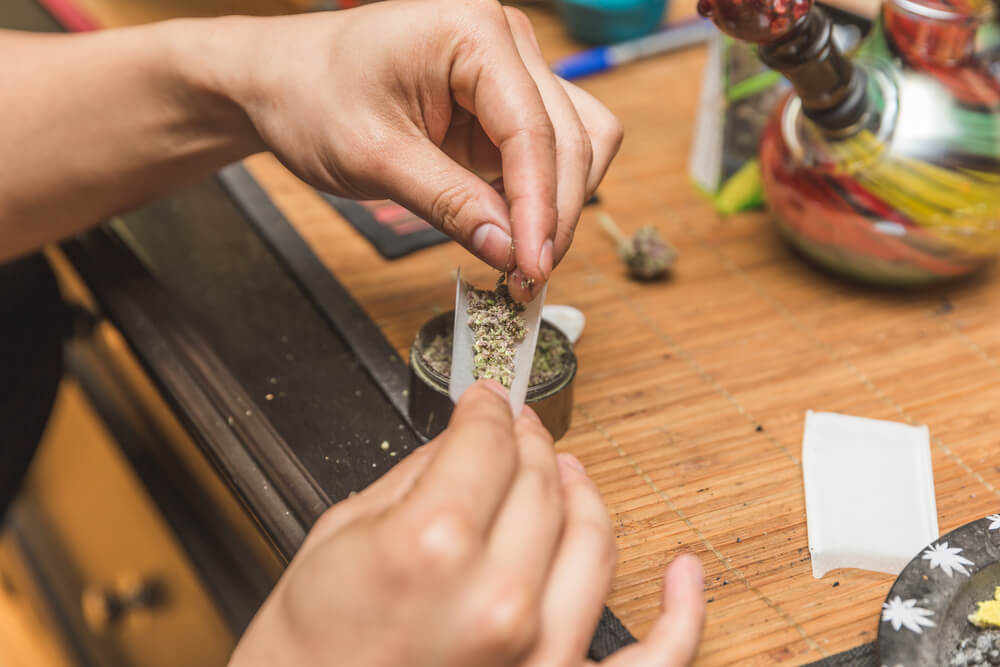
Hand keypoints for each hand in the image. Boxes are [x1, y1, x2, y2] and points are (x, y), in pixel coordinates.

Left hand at [209, 0, 622, 300]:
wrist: (282, 81)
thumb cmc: (312, 99)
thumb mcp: (375, 158)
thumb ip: (449, 203)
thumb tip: (510, 251)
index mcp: (472, 32)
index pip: (531, 130)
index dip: (539, 207)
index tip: (532, 268)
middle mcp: (506, 40)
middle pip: (571, 136)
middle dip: (554, 213)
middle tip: (528, 279)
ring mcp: (511, 68)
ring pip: (577, 141)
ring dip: (560, 204)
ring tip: (522, 260)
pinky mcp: (505, 100)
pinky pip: (550, 148)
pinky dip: (542, 194)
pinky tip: (514, 231)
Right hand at [228, 381, 704, 666]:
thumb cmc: (309, 647)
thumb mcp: (341, 533)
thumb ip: (418, 474)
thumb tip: (468, 438)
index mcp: (433, 546)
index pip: (489, 443)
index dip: (487, 409)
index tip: (485, 400)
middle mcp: (498, 598)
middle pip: (542, 481)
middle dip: (528, 441)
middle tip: (514, 427)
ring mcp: (539, 652)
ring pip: (592, 538)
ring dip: (583, 491)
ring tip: (568, 470)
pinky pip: (653, 658)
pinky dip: (682, 614)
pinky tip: (684, 572)